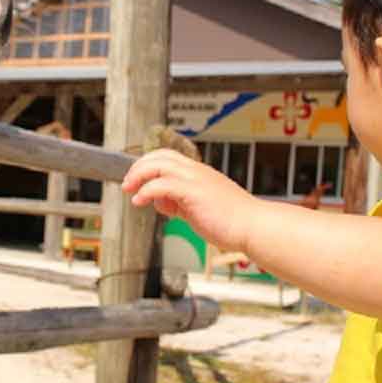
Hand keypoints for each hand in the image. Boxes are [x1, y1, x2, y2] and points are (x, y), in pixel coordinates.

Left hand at [121, 148, 257, 253]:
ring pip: (158, 165)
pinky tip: (140, 201)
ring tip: (129, 190)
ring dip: (138, 176)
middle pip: (160, 156)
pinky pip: (162, 184)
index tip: (137, 179)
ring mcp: (195, 180)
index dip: (149, 164)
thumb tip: (162, 203)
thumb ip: (181, 203)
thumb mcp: (200, 209)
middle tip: (127, 183)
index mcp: (199, 173)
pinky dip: (146, 191)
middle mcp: (196, 172)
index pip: (168, 157)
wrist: (253, 227)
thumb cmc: (233, 222)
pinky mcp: (193, 192)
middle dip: (139, 167)